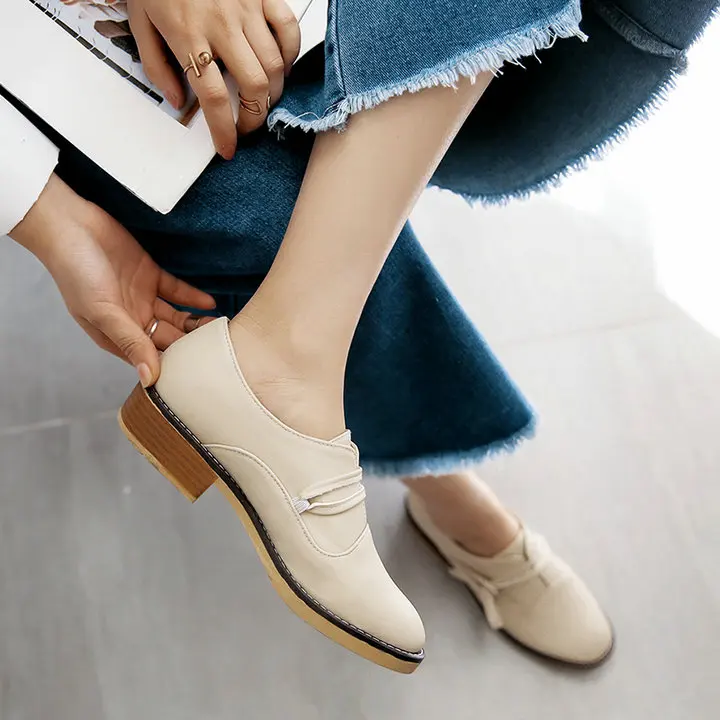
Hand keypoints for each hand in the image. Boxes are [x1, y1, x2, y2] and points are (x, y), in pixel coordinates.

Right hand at [10, 175, 215, 386]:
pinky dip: (193, 298)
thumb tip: (151, 380)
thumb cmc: (76, 272)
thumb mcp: (104, 312)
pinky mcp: (150, 274)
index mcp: (116, 335)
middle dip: (191, 345)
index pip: (151, 357)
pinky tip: (210, 304)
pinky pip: (177, 291)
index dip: (174, 365)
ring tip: (219, 329)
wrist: (69, 225)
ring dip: (196, 323)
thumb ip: (131, 343)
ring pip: (176, 317)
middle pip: (168, 338)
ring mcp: (142, 297)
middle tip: (219, 350)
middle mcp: (131, 320)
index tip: (200, 372)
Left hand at [127, 0, 300, 157]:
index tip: (228, 147)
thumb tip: (177, 100)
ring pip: (274, 65)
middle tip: (248, 125)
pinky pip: (287, 30)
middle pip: (253, 86)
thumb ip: (157, 65)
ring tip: (262, 99)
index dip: (224, 130)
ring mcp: (246, 9)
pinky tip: (280, 65)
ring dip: (272, 92)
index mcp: (187, 35)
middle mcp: (220, 25)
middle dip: (255, 116)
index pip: (212, 97)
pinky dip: (289, 55)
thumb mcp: (140, 20)